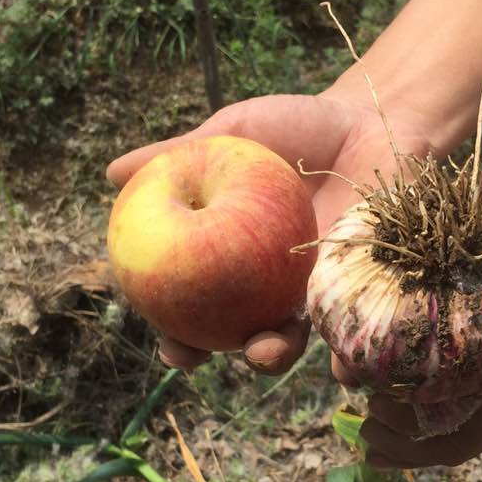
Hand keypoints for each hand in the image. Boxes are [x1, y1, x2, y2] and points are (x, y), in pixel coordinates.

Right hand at [107, 92, 436, 373]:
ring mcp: (319, 289)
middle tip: (209, 355)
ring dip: (276, 356)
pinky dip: (345, 352)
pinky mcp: (362, 284)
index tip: (171, 347)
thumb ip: (176, 155)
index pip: (199, 310)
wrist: (369, 119)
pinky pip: (352, 325)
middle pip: (244, 339)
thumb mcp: (231, 136)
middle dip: (222, 357)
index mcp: (234, 260)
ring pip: (296, 340)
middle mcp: (273, 286)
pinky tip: (339, 361)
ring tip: (266, 351)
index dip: (181, 337)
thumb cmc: (295, 128)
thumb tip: (111, 172)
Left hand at [360, 210, 481, 467]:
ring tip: (374, 426)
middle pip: (454, 441)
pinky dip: (450, 425)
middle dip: (398, 438)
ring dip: (419, 441)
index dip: (401, 426)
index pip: (454, 421)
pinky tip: (421, 411)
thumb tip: (412, 269)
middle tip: (356, 414)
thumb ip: (476, 272)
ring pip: (470, 439)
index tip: (358, 402)